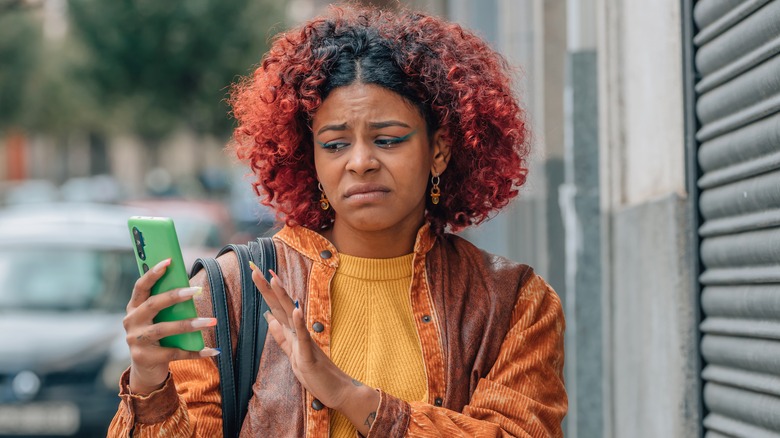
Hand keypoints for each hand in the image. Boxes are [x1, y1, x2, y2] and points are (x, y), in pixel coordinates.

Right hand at [123, 258, 219, 394]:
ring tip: (212, 321)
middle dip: (175, 296)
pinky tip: (213, 350)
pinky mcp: (145, 358)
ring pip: (164, 329)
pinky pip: (175, 353)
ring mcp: (136, 341)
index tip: (169, 261)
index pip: (141, 286)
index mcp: (133, 307)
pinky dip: (195, 351)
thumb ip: (167, 305)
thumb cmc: (157, 337)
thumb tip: (191, 288)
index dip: (153, 273)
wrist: (146, 369)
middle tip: (197, 290)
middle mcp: (131, 322)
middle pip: (153, 305)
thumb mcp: (157, 319)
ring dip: (189, 324)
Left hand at [250, 263, 379, 434]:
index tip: (256, 273)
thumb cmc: (316, 374)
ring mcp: (305, 342)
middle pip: (281, 305)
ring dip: (282, 296)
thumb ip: (281, 336)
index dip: (266, 292)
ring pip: (291, 315)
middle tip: (255, 269)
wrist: (339, 391)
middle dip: (267, 288)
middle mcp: (299, 332)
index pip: (276, 307)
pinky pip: (304, 337)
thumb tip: (269, 318)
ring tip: (273, 278)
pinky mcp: (310, 355)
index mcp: (293, 332)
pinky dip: (299, 322)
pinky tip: (295, 309)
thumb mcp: (293, 354)